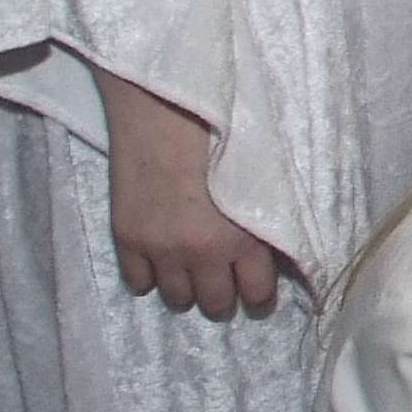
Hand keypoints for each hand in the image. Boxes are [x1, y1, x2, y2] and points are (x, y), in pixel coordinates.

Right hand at [96, 71, 278, 320]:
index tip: (256, 296)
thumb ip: (270, 221)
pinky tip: (155, 263)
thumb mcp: (264, 180)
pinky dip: (147, 277)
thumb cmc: (226, 132)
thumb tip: (282, 250)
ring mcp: (162, 249)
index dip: (258, 299)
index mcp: (246, 239)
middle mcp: (204, 253)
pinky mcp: (128, 238)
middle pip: (215, 305)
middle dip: (222, 299)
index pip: (258, 296)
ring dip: (186, 290)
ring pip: (177, 299)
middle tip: (222, 285)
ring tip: (189, 274)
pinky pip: (137, 283)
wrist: (167, 107)